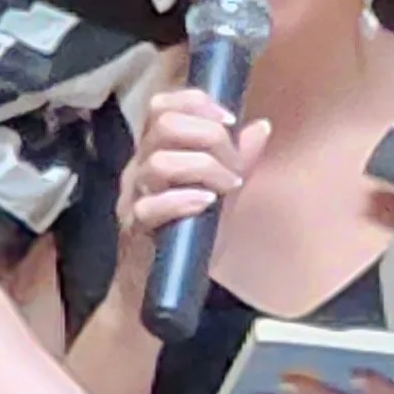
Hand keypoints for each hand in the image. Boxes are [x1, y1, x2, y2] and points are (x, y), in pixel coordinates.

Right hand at [114, 91, 271, 281]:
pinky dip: (183, 200)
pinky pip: (150, 206)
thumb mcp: (221, 196)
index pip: (162, 105)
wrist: (161, 291)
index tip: (229, 120)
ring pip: (159, 163)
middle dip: (209, 136)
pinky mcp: (133, 227)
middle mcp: (139, 166)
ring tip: (227, 187)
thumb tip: (261, 126)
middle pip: (164, 124)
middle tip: (233, 164)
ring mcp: (133, 196)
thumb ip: (238, 162)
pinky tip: (206, 204)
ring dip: (204, 169)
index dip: (196, 102)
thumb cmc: (189, 239)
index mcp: (155, 151)